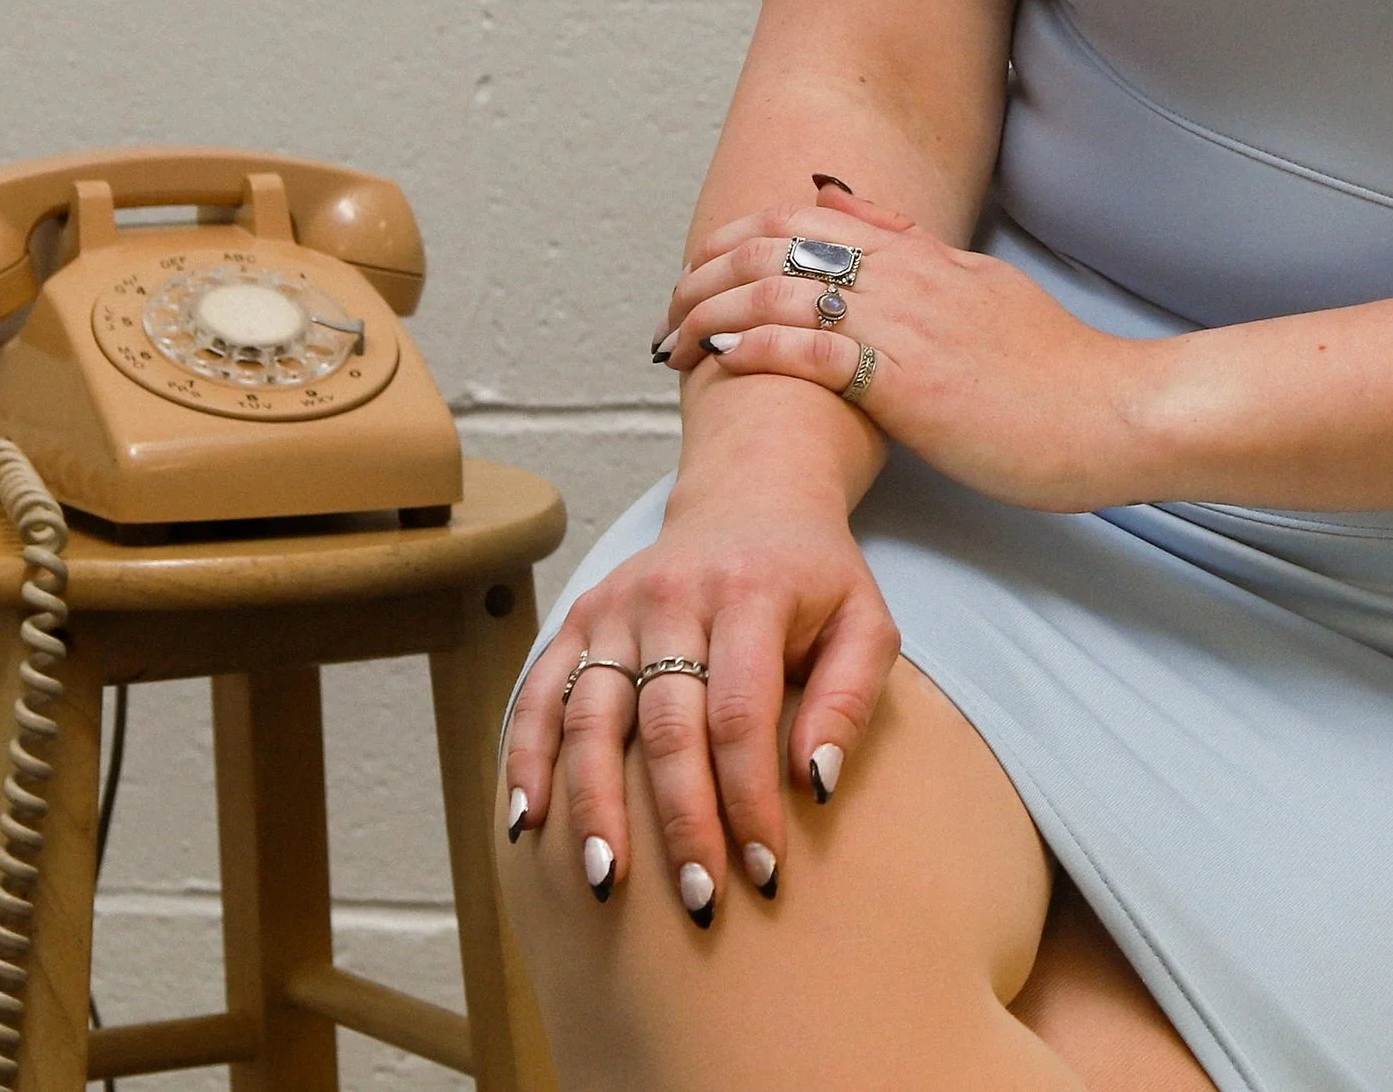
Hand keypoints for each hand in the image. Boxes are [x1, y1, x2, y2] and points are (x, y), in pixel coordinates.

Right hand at [501, 471, 897, 925]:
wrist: (752, 493)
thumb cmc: (815, 576)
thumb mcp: (864, 620)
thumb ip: (850, 698)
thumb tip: (815, 784)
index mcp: (751, 591)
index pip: (741, 713)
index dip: (749, 798)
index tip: (764, 870)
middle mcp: (675, 593)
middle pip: (667, 723)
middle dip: (681, 820)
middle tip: (698, 899)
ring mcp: (619, 604)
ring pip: (592, 714)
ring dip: (595, 804)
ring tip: (607, 882)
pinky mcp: (582, 616)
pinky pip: (543, 692)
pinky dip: (528, 758)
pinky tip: (528, 823)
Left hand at [657, 185, 1161, 511]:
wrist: (1110, 412)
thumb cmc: (1053, 367)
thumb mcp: (979, 282)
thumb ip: (908, 242)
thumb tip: (838, 198)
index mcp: (921, 254)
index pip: (805, 218)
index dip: (737, 236)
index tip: (700, 268)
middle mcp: (906, 277)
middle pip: (779, 246)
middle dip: (708, 274)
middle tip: (670, 312)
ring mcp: (907, 326)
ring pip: (785, 291)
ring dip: (717, 312)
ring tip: (677, 339)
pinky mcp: (910, 383)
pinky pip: (819, 351)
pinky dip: (764, 348)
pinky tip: (728, 359)